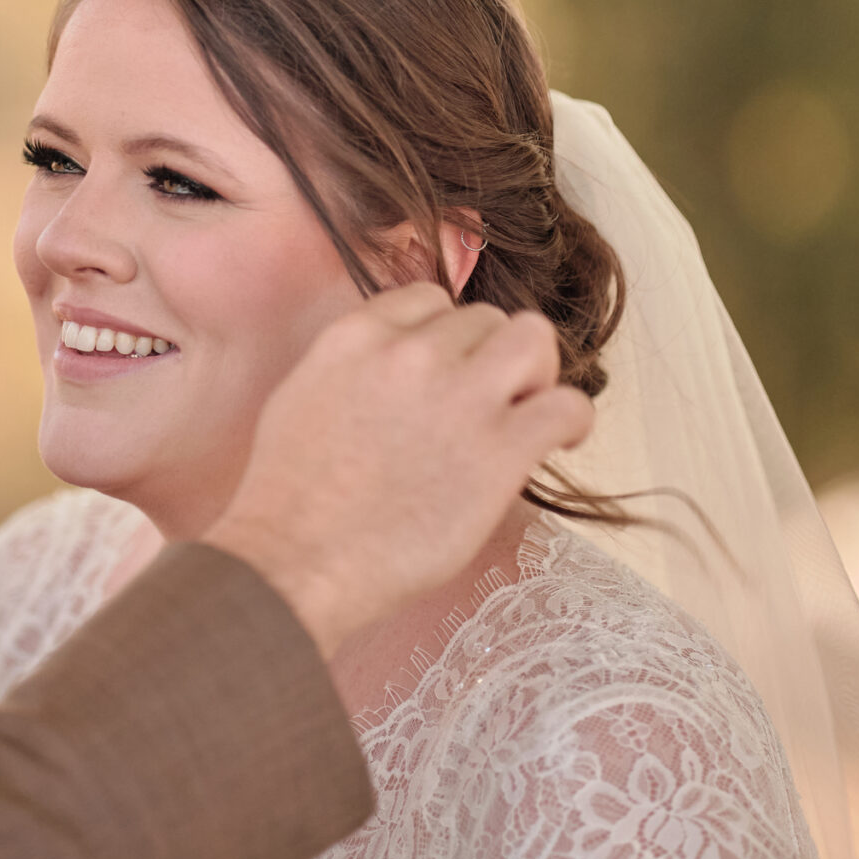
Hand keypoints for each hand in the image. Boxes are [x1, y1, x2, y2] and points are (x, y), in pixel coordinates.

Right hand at [199, 285, 594, 658]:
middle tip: (486, 404)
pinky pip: (567, 405)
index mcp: (357, 336)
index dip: (447, 336)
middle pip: (485, 319)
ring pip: (533, 340)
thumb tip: (390, 364)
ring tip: (525, 412)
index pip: (429, 298)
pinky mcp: (500, 451)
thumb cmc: (287, 497)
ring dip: (535, 373)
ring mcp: (460, 398)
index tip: (449, 371)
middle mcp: (411, 353)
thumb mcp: (301, 395)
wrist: (295, 560)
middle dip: (489, 358)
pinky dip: (571, 419)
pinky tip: (558, 442)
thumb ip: (353, 365)